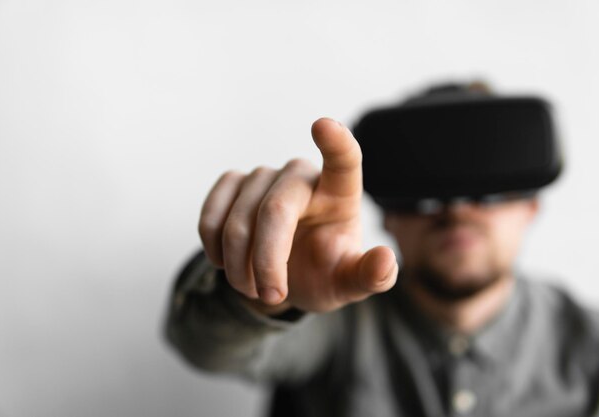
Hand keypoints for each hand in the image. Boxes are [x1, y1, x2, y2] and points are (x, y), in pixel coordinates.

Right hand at [198, 118, 397, 312]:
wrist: (283, 277)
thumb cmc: (324, 273)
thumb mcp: (349, 283)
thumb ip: (371, 276)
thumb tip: (386, 261)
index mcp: (340, 193)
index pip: (343, 160)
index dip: (335, 143)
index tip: (323, 125)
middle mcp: (301, 175)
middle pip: (276, 209)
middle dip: (267, 261)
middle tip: (271, 295)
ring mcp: (264, 176)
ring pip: (239, 220)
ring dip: (239, 266)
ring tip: (254, 288)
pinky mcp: (233, 184)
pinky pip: (211, 214)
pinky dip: (214, 247)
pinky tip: (226, 263)